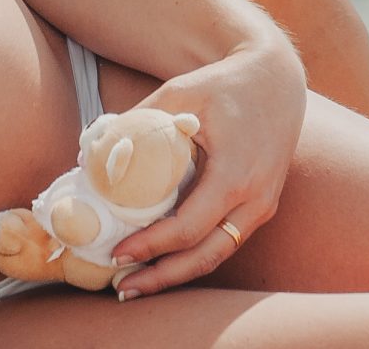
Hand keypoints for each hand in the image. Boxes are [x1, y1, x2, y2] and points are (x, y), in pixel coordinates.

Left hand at [109, 38, 306, 298]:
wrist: (277, 79)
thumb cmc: (225, 84)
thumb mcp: (178, 93)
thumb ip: (136, 122)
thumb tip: (92, 154)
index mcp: (236, 175)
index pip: (189, 227)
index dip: (151, 246)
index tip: (117, 254)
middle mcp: (255, 199)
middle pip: (206, 256)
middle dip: (163, 276)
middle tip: (123, 288)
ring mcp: (262, 206)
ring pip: (219, 254)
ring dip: (179, 273)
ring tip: (139, 284)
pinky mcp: (261, 206)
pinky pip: (226, 240)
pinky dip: (195, 255)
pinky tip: (166, 259)